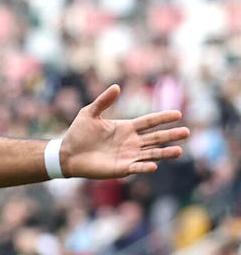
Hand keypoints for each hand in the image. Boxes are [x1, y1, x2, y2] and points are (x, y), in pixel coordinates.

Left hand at [61, 85, 188, 178]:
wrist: (67, 154)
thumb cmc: (78, 133)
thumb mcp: (89, 113)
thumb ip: (103, 101)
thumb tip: (116, 87)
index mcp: (126, 127)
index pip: (149, 121)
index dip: (163, 118)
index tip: (178, 114)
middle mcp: (131, 142)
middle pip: (156, 138)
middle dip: (171, 135)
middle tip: (187, 132)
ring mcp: (128, 155)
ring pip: (151, 153)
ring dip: (164, 153)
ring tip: (178, 151)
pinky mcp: (121, 168)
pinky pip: (136, 167)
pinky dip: (145, 167)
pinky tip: (154, 166)